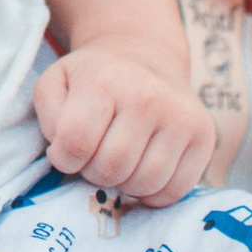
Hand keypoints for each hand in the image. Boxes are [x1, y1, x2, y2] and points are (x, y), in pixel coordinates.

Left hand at [32, 35, 218, 203]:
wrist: (144, 57)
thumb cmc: (93, 78)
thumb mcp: (56, 83)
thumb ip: (48, 115)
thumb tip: (64, 152)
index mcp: (104, 80)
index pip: (76, 144)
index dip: (64, 159)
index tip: (67, 151)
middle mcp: (148, 96)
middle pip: (111, 168)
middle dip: (94, 173)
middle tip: (95, 155)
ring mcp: (181, 116)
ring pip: (144, 184)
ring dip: (123, 184)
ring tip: (119, 161)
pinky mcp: (204, 136)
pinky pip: (174, 191)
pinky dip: (153, 193)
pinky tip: (142, 169)